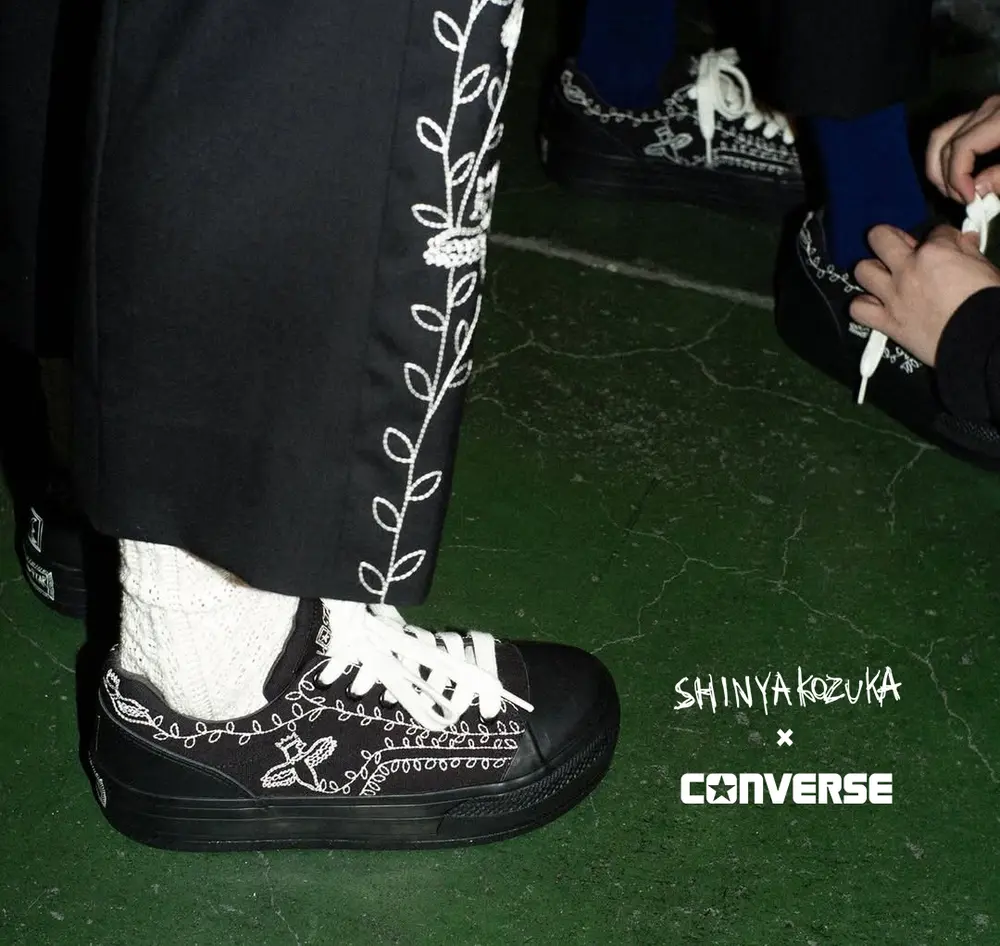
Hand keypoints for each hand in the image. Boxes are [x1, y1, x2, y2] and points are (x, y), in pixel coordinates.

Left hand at [850, 224, 999, 365]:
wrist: (979, 340)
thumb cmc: (986, 302)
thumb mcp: (985, 268)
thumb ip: (968, 252)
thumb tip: (964, 240)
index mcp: (935, 253)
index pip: (935, 231)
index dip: (943, 238)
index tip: (948, 247)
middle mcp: (907, 270)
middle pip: (879, 237)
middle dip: (889, 238)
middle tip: (899, 248)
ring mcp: (893, 296)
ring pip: (862, 270)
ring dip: (872, 272)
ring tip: (884, 278)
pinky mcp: (886, 322)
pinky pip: (857, 309)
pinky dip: (862, 306)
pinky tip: (874, 306)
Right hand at [926, 95, 999, 202]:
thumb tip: (975, 190)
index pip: (960, 147)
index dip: (958, 178)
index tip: (970, 201)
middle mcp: (986, 108)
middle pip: (942, 140)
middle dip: (944, 176)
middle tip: (958, 198)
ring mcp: (985, 109)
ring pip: (941, 135)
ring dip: (939, 166)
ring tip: (953, 189)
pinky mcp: (986, 115)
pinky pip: (954, 134)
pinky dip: (949, 157)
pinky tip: (961, 177)